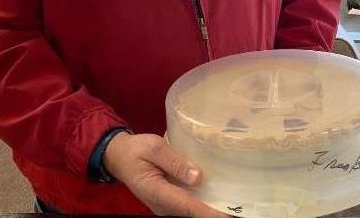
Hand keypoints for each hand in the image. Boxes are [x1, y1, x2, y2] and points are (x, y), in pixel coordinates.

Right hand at [103, 132, 227, 217]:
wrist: (119, 156)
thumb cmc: (136, 149)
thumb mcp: (154, 148)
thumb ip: (175, 162)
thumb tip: (198, 177)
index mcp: (158, 192)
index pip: (189, 206)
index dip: (210, 212)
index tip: (228, 215)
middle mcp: (162, 205)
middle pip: (193, 213)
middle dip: (215, 212)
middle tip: (239, 209)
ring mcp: (165, 206)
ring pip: (191, 211)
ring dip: (210, 209)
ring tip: (234, 204)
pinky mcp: (169, 201)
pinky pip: (188, 206)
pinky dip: (203, 203)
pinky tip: (218, 196)